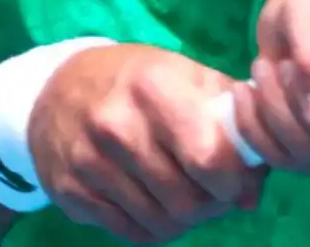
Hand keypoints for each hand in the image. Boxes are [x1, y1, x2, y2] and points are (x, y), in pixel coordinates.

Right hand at [29, 44, 264, 243]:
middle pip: (186, 200)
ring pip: (160, 222)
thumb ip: (231, 127)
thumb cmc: (139, 81)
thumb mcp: (188, 79)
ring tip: (182, 194)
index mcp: (155, 87)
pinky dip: (150, 227)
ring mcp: (88, 160)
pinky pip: (129, 233)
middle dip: (210, 205)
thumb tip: (251, 195)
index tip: (234, 178)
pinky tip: (152, 202)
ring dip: (182, 219)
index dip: (231, 179)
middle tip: (210, 192)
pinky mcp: (69, 191)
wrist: (58, 88)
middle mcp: (117, 124)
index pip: (209, 157)